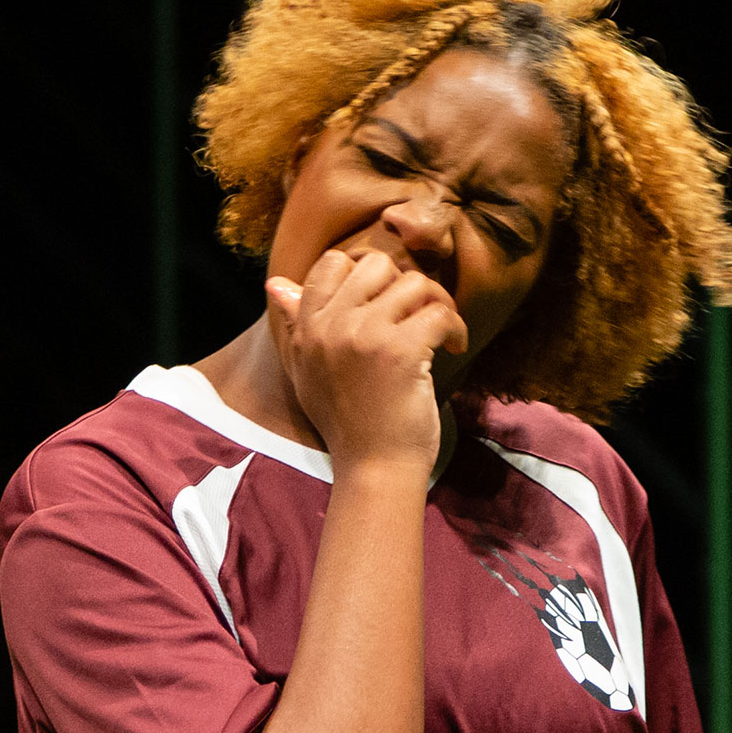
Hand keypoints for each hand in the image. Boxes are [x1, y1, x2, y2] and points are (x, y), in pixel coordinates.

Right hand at [264, 249, 466, 476]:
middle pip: (376, 263)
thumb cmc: (347, 425)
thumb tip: (276, 285)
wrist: (373, 469)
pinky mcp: (401, 351)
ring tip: (441, 333)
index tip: (386, 302)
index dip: (365, 273)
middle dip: (404, 284)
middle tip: (419, 314)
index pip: (332, 264)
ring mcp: (366, 336)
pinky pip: (439, 313)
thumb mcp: (308, 373)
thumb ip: (296, 326)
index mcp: (308, 329)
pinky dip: (455, 328)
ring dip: (437, 302)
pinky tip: (454, 348)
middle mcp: (332, 326)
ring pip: (414, 282)